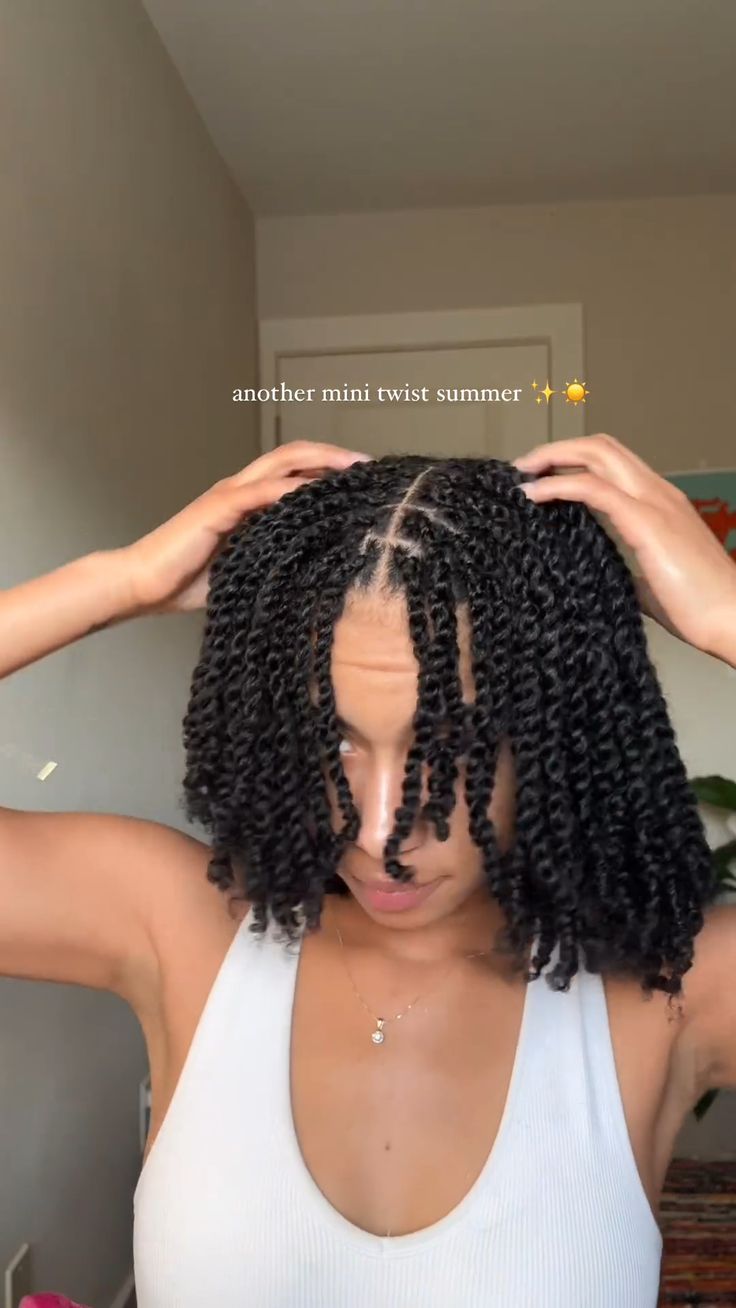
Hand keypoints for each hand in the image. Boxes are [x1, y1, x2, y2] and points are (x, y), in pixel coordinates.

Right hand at [121, 441, 370, 613]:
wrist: (142, 585)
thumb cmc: (187, 582)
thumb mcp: (243, 566)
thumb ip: (271, 555)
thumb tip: (313, 566)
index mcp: (245, 500)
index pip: (292, 471)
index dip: (327, 468)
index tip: (362, 480)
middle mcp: (239, 489)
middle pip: (293, 455)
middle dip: (333, 455)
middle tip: (368, 465)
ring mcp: (228, 495)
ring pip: (281, 464)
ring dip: (320, 462)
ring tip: (354, 469)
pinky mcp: (217, 509)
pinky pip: (260, 492)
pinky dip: (288, 488)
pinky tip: (314, 492)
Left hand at [512, 432, 735, 661]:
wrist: (732, 619)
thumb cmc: (698, 608)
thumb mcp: (652, 583)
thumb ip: (628, 570)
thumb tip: (601, 575)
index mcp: (660, 503)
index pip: (613, 461)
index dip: (574, 460)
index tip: (540, 476)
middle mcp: (658, 492)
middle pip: (602, 446)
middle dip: (557, 449)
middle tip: (523, 467)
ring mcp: (654, 503)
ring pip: (598, 454)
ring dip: (552, 458)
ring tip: (522, 474)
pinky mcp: (646, 523)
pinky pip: (593, 489)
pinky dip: (558, 486)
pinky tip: (533, 495)